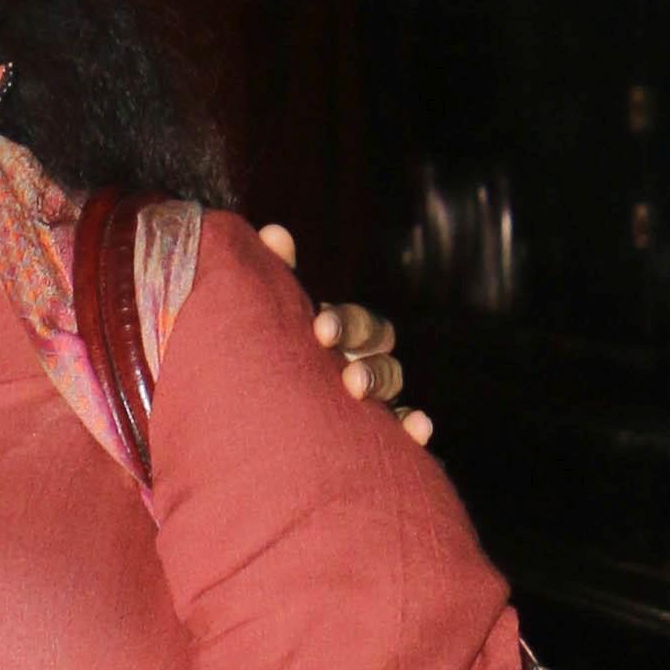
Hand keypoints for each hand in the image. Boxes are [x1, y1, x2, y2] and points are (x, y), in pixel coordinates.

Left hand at [254, 227, 429, 444]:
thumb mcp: (265, 321)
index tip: (320, 330)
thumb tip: (275, 232)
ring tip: (357, 392)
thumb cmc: (263, 361)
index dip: (346, 323)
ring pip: (392, 385)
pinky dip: (415, 427)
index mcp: (337, 336)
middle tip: (345, 375)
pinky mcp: (375, 438)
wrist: (251, 424)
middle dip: (366, 357)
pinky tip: (418, 430)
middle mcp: (359, 363)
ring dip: (381, 384)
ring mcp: (370, 401)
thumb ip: (272, 278)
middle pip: (380, 352)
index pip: (359, 323)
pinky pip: (404, 431)